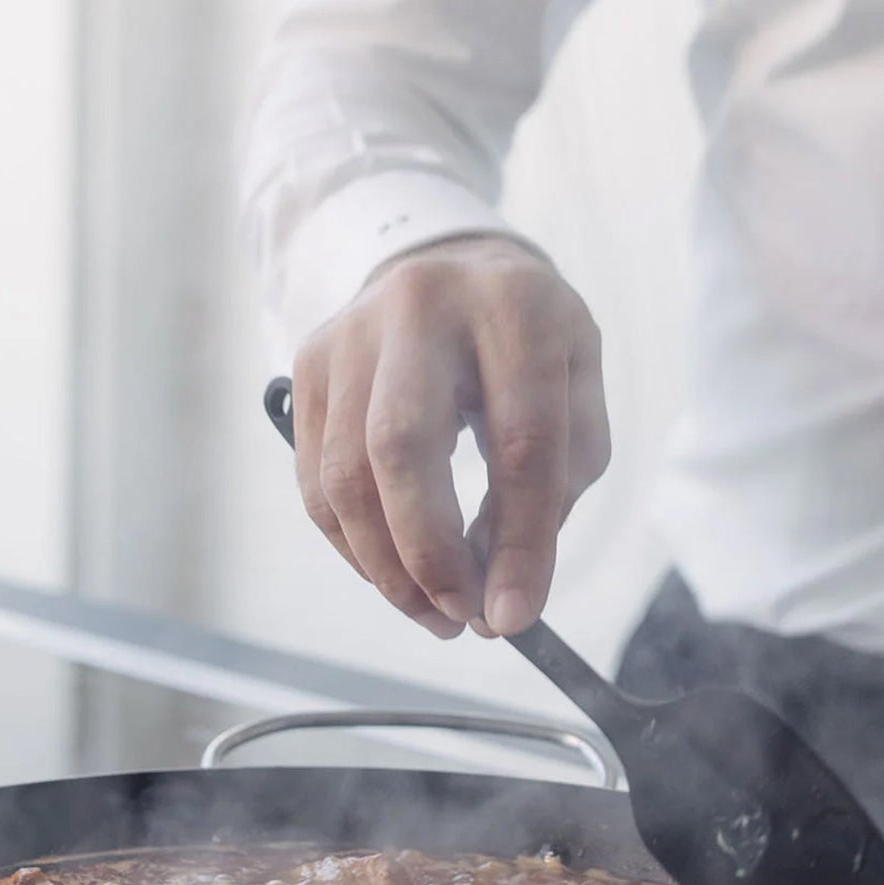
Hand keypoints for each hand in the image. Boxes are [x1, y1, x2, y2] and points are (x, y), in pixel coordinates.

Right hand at [290, 235, 608, 640]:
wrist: (455, 268)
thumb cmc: (527, 343)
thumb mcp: (575, 392)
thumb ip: (552, 486)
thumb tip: (497, 586)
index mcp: (514, 305)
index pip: (520, 440)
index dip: (521, 541)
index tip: (517, 616)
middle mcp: (422, 306)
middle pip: (401, 447)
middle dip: (429, 553)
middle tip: (461, 616)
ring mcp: (351, 333)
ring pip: (344, 473)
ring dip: (384, 565)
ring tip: (431, 610)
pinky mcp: (308, 362)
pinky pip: (315, 478)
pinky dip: (352, 544)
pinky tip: (392, 572)